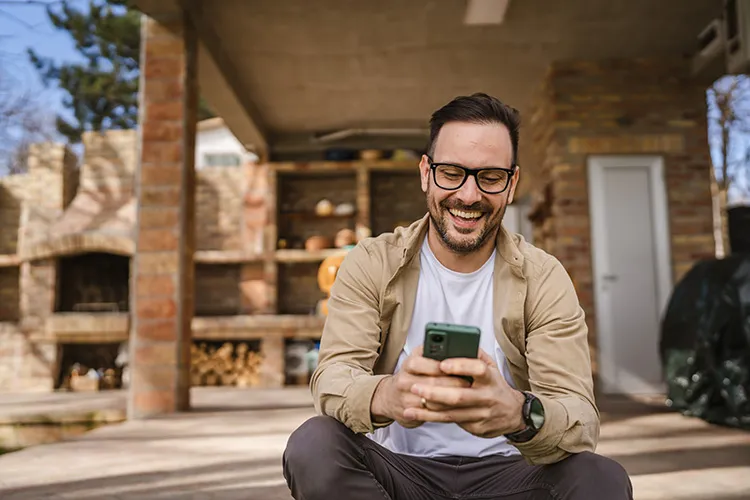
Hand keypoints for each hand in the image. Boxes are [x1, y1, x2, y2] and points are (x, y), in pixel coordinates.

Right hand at [371, 346, 470, 427]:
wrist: (389, 397)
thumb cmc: (411, 374)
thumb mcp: (419, 358)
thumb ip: (434, 352)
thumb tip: (460, 347)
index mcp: (410, 363)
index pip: (430, 362)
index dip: (444, 366)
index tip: (461, 367)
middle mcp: (404, 380)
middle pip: (432, 383)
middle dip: (454, 383)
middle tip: (470, 383)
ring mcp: (405, 398)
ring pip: (432, 401)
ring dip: (452, 399)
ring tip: (468, 396)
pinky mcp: (409, 414)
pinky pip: (430, 414)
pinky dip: (445, 411)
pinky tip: (457, 409)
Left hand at [402, 349, 525, 437]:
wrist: (513, 414)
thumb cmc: (494, 385)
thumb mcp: (491, 367)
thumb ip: (475, 355)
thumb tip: (456, 342)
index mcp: (491, 378)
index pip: (478, 369)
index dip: (460, 366)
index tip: (442, 364)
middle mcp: (488, 396)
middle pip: (459, 396)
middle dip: (435, 392)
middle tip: (414, 387)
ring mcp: (482, 414)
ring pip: (452, 413)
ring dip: (429, 410)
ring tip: (410, 405)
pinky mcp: (477, 428)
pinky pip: (452, 422)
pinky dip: (433, 418)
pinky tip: (418, 414)